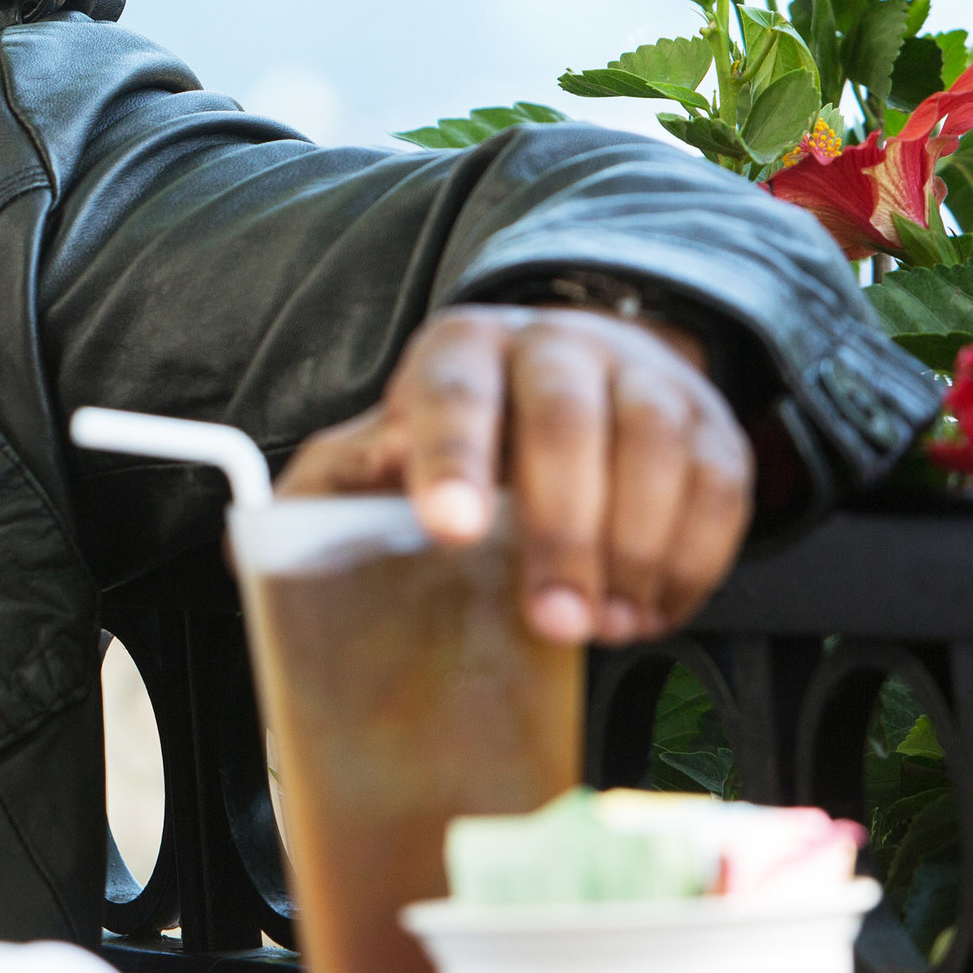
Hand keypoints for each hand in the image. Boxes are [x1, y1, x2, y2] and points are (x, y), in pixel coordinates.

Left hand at [276, 306, 752, 644]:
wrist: (569, 375)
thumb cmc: (457, 434)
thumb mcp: (384, 450)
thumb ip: (330, 492)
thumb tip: (249, 552)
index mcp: (459, 351)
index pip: (454, 393)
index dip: (453, 459)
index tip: (448, 529)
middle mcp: (556, 345)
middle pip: (565, 419)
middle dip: (560, 530)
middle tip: (549, 620)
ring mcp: (644, 378)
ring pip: (658, 447)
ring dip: (633, 551)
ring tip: (600, 627)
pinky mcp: (712, 424)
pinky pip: (723, 489)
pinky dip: (692, 560)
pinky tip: (649, 611)